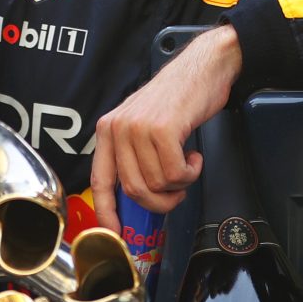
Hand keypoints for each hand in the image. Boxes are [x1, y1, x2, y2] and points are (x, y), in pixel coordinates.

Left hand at [90, 26, 241, 215]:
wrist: (202, 68)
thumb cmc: (177, 99)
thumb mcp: (141, 124)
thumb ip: (131, 155)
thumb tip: (135, 196)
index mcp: (108, 130)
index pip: (100, 181)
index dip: (107, 212)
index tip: (115, 233)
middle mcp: (118, 128)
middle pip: (133, 190)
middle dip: (159, 202)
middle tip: (175, 192)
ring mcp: (138, 128)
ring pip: (156, 184)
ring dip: (178, 184)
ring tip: (186, 164)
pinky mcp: (162, 129)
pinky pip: (175, 174)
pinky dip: (189, 173)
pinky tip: (193, 156)